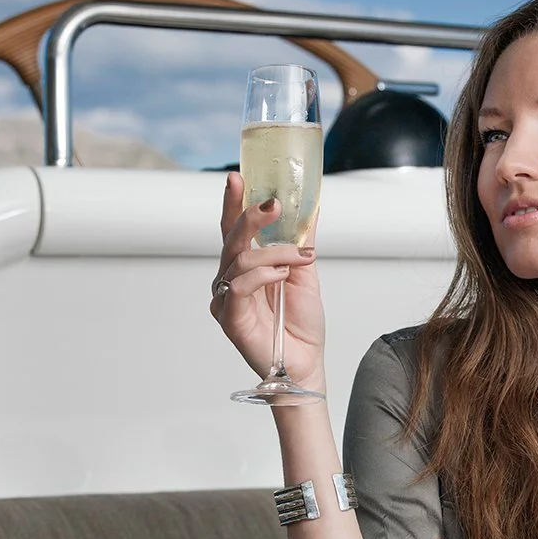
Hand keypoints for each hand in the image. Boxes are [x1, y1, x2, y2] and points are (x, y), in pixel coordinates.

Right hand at [212, 172, 325, 390]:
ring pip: (241, 260)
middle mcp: (229, 280)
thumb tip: (311, 206)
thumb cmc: (300, 324)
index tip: (238, 177)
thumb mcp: (305, 272)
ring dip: (276, 254)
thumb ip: (300, 240)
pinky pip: (240, 285)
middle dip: (251, 217)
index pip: (233, 228)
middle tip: (274, 205)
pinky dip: (264, 275)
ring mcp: (226, 299)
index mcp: (244, 267)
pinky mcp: (229, 318)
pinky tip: (281, 277)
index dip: (232, 203)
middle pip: (232, 239)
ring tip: (301, 259)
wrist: (306, 361)